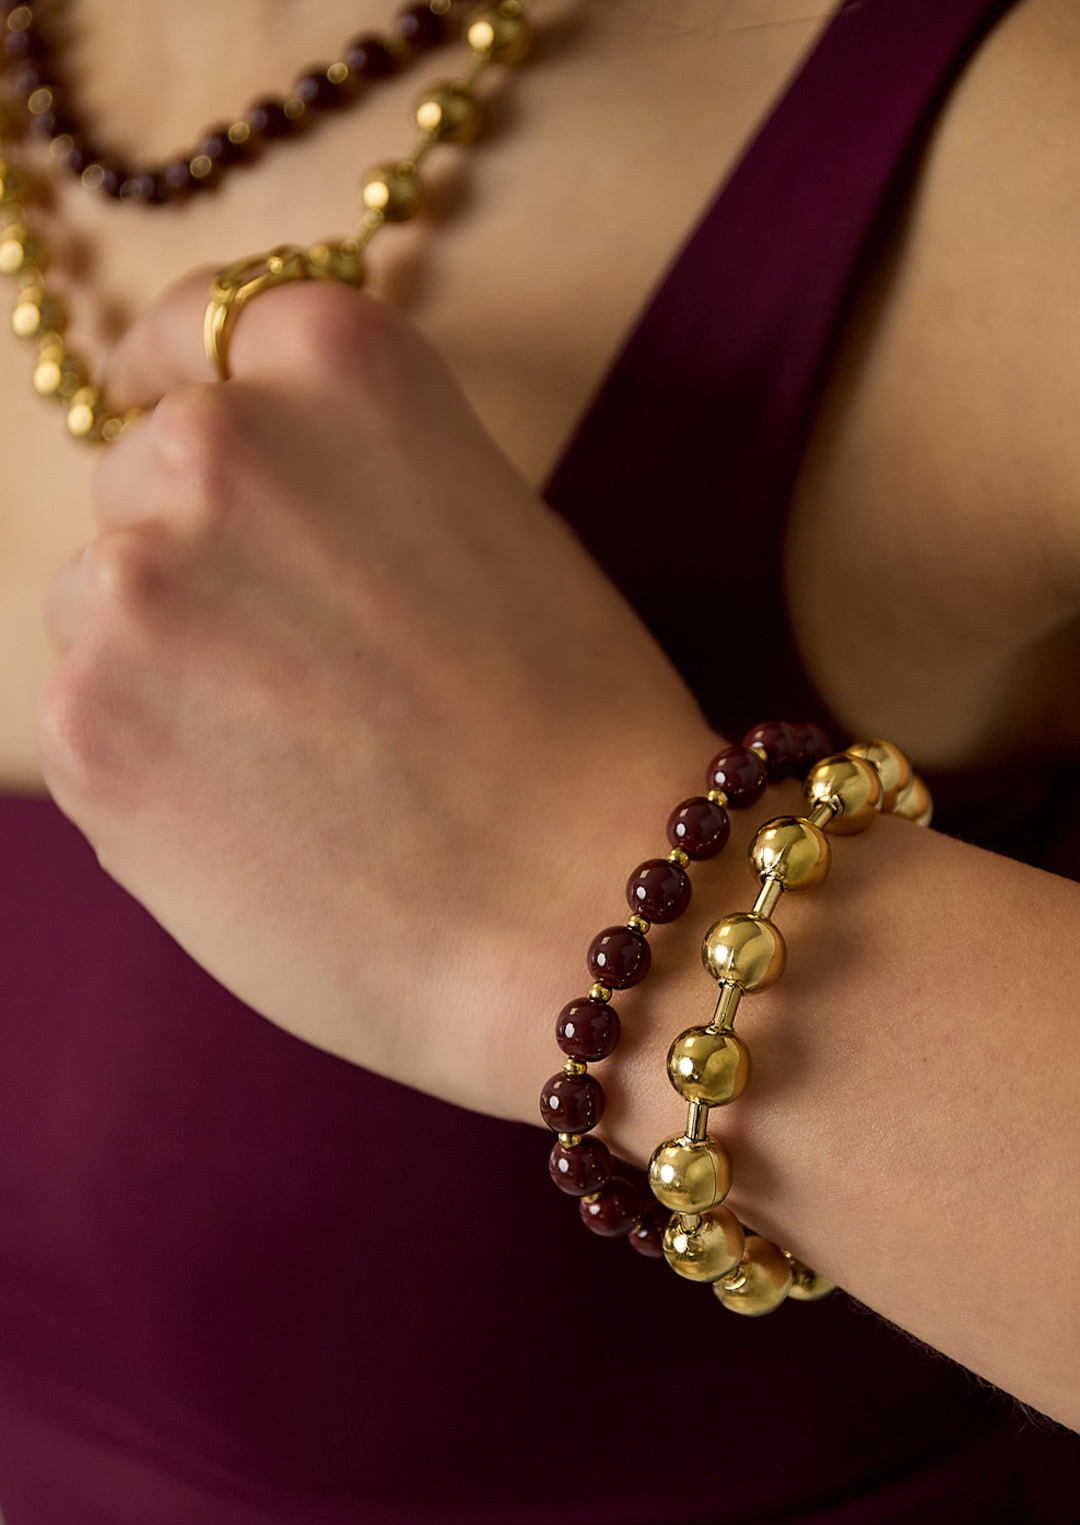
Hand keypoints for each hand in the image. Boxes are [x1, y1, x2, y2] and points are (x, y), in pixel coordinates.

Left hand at [38, 269, 716, 1120]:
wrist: (585, 905)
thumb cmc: (575, 731)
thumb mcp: (483, 522)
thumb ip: (344, 475)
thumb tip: (229, 509)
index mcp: (334, 361)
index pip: (191, 330)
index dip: (188, 394)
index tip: (199, 450)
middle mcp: (214, 443)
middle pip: (139, 481)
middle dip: (197, 557)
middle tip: (307, 670)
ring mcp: (132, 587)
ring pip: (98, 609)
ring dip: (164, 667)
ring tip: (299, 763)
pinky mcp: (84, 730)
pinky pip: (87, 726)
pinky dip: (151, 769)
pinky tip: (264, 821)